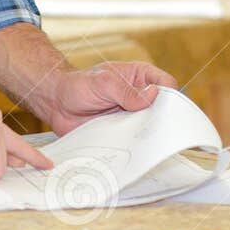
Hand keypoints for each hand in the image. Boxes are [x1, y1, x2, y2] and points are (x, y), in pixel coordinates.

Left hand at [34, 61, 178, 134]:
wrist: (57, 104)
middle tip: (160, 131)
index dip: (172, 97)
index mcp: (140, 76)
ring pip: (152, 128)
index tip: (170, 110)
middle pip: (164, 109)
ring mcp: (133, 116)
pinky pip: (136, 141)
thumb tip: (152, 95)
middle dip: (164, 120)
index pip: (167, 84)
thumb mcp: (102, 82)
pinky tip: (135, 153)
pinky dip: (137, 147)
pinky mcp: (124, 132)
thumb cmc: (78, 85)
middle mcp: (140, 97)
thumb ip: (126, 90)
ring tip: (147, 144)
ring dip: (150, 136)